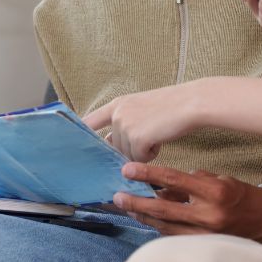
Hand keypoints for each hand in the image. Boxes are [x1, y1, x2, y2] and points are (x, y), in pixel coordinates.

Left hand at [81, 85, 199, 162]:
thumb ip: (123, 123)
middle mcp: (117, 114)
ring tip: (158, 134)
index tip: (70, 146)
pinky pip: (140, 159)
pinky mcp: (137, 138)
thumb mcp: (141, 108)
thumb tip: (109, 142)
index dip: (80, 135)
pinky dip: (151, 155)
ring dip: (142, 152)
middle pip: (115, 147)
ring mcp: (126, 125)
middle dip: (130, 149)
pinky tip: (161, 139)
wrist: (192, 102)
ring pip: (128, 155)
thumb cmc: (171, 106)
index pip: (89, 122)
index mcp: (117, 105)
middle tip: (149, 135)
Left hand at [112, 162, 261, 239]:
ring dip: (144, 216)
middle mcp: (209, 214)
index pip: (173, 179)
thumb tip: (161, 187)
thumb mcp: (218, 179)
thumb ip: (189, 183)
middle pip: (163, 208)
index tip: (127, 170)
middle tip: (117, 196)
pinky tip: (147, 218)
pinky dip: (159, 226)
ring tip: (127, 206)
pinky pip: (175, 236)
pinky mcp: (205, 246)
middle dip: (137, 202)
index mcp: (213, 191)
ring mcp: (206, 234)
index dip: (147, 174)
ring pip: (166, 226)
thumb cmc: (241, 195)